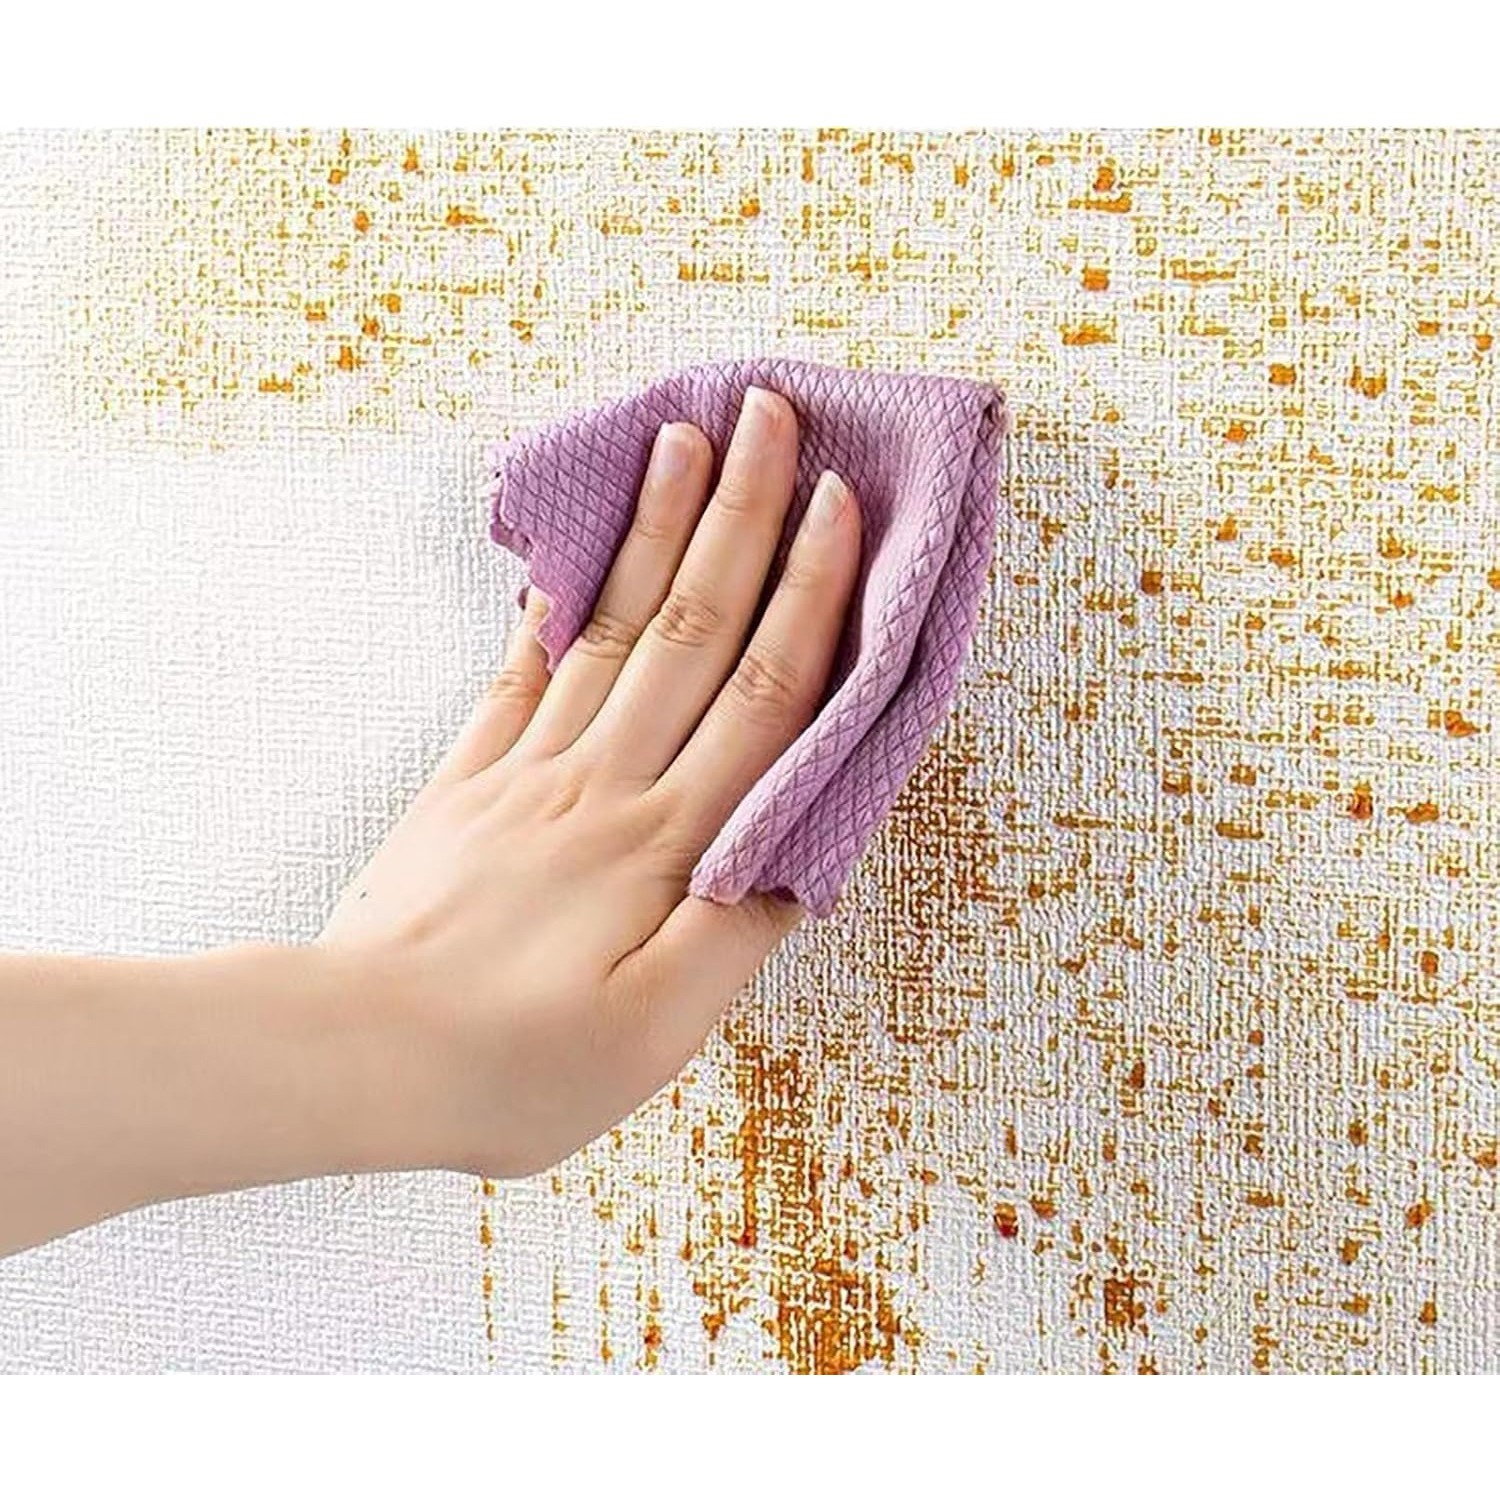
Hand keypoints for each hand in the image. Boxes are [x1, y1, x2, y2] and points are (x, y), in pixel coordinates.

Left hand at [318, 387, 861, 1177]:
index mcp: (666, 844)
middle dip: (739, 516)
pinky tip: (571, 558)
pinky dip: (554, 607)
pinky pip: (521, 674)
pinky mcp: (469, 784)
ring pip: (615, 630)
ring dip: (655, 531)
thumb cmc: (516, 1067)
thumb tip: (804, 855)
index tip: (838, 503)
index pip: (762, 695)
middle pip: (693, 628)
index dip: (808, 594)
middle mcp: (606, 784)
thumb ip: (736, 935)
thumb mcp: (656, 1037)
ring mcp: (531, 772)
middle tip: (766, 416)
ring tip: (681, 442)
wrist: (355, 1053)